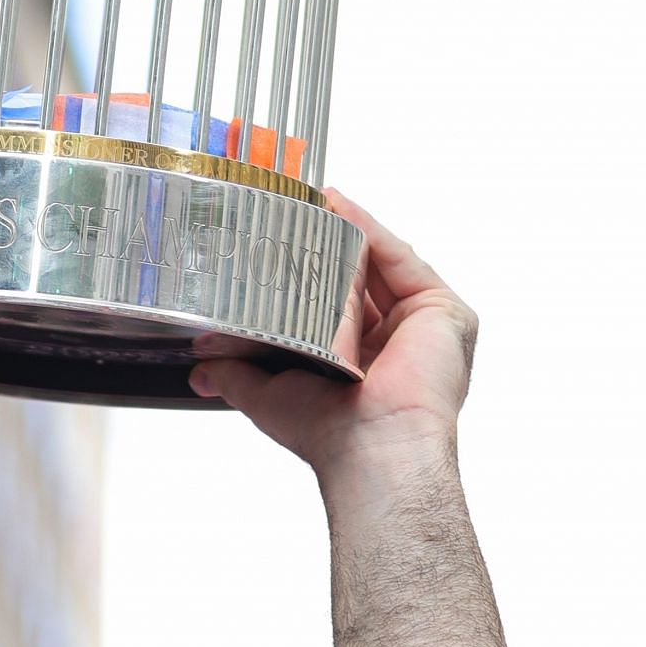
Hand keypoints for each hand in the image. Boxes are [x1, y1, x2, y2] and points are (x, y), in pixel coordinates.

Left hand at [189, 193, 476, 477]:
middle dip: (328, 245)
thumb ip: (236, 374)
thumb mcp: (266, 396)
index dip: (309, 275)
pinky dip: (372, 229)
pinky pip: (403, 259)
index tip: (278, 245)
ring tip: (312, 200)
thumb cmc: (328, 432)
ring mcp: (423, 327)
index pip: (334, 306)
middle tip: (292, 213)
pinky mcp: (444, 311)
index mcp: (360, 365)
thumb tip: (201, 367)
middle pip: (361, 278)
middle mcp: (396, 345)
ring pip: (383, 263)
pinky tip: (341, 206)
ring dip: (348, 228)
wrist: (371, 446)